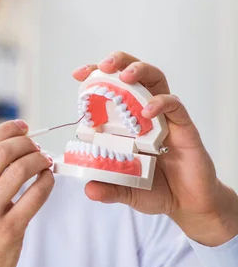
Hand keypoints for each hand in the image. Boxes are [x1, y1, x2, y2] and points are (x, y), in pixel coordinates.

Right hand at [0, 120, 53, 266]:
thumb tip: (2, 143)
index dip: (5, 130)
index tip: (21, 127)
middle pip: (2, 153)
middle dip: (24, 142)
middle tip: (35, 144)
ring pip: (20, 171)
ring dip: (38, 159)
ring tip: (44, 159)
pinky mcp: (9, 230)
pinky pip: (35, 196)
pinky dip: (46, 181)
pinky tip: (47, 178)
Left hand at [72, 51, 237, 246]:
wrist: (187, 205)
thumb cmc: (155, 190)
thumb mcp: (126, 190)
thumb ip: (108, 188)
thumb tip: (88, 189)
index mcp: (125, 120)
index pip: (110, 87)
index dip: (94, 75)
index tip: (78, 73)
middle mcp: (144, 113)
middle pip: (134, 73)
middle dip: (119, 62)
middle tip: (104, 66)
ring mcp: (165, 118)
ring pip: (156, 80)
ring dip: (140, 72)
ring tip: (126, 77)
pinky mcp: (184, 128)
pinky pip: (175, 106)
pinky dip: (161, 103)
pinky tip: (148, 111)